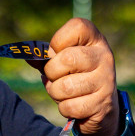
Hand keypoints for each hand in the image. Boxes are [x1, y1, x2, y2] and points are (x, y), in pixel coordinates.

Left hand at [43, 18, 119, 135]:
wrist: (101, 106)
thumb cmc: (76, 77)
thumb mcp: (63, 61)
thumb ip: (47, 56)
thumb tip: (29, 56)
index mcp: (95, 40)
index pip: (77, 27)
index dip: (58, 41)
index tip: (56, 53)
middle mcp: (104, 57)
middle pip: (67, 59)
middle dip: (52, 72)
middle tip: (55, 77)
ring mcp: (106, 80)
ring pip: (65, 87)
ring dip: (55, 93)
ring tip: (63, 92)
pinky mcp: (103, 104)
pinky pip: (70, 107)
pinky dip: (64, 108)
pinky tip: (73, 105)